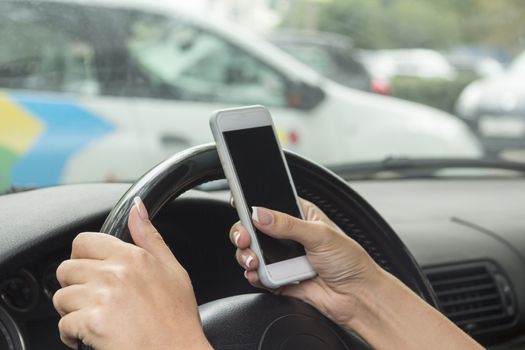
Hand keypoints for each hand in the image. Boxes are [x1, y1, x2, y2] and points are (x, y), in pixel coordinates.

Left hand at [53, 197, 210, 349]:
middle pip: (67, 269)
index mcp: (133, 257)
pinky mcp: (92, 322)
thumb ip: (150, 237)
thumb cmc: (178, 319)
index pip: (84, 241)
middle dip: (76, 286)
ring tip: (96, 320)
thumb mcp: (173, 270)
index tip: (90, 272)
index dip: (83, 257)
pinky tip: (92, 337)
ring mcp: (102, 297)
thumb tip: (137, 207)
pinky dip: (73, 335)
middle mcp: (115, 272)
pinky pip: (63, 325)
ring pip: (62, 297)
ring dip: (73, 311)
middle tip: (95, 301)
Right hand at [229, 198, 382, 326]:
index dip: (253, 204)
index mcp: (300, 216)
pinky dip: (254, 275)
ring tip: (254, 260)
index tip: (239, 205)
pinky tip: (257, 274)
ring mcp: (282, 258)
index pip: (270, 204)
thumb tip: (260, 214)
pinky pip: (258, 275)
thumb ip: (287, 224)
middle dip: (243, 233)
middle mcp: (288, 236)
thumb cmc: (350, 261)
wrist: (358, 297)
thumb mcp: (320, 235)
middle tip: (244, 238)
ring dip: (247, 255)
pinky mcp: (279, 279)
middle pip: (253, 229)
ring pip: (252, 252)